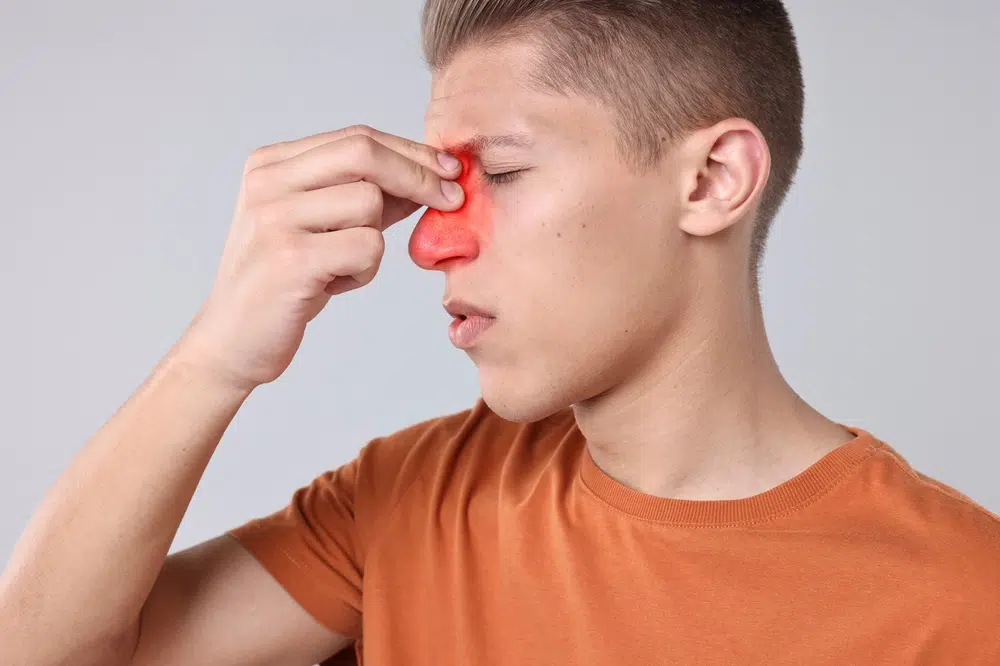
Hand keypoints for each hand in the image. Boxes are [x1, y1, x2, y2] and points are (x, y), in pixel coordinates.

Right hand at [174, 125, 464, 390]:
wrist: (232, 342)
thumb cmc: (284, 283)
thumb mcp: (319, 228)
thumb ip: (366, 196)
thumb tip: (432, 175)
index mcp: (270, 164)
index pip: (356, 138)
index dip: (411, 152)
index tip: (450, 170)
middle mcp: (267, 182)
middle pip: (364, 152)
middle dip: (419, 175)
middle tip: (454, 198)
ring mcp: (275, 218)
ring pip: (369, 203)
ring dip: (375, 240)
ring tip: (344, 267)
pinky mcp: (290, 258)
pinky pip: (366, 247)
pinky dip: (364, 271)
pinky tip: (333, 285)